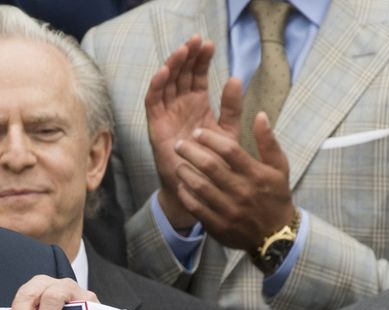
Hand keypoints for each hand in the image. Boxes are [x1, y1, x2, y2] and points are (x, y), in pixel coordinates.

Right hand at [144, 36, 222, 231]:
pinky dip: (156, 86)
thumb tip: (236, 79)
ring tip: (182, 51)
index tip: (210, 45)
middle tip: (195, 40)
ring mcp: (167, 115)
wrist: (200, 190)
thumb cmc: (215, 163)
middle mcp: (180, 106)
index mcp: (197, 104)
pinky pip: (153, 102)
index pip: (197, 76)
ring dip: (172, 66)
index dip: (201, 60)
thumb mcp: (228, 131)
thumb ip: (231, 107)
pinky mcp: (156, 126)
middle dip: (187, 56)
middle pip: (180, 74)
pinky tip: (164, 73)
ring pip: (166, 84)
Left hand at [171, 111, 295, 253]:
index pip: (229, 150)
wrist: (276, 236)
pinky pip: (196, 208)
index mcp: (256, 174)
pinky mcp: (219, 226)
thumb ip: (268, 141)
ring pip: (200, 187)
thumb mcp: (280, 167)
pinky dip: (186, 195)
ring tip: (179, 163)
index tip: (198, 132)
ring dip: (185, 172)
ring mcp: (229, 210)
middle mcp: (242, 191)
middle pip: (210, 166)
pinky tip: (182, 185)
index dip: (210, 138)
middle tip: (179, 144)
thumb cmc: (275, 196)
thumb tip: (260, 115)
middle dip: (191, 152)